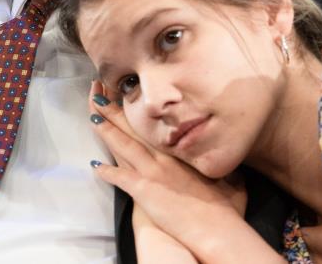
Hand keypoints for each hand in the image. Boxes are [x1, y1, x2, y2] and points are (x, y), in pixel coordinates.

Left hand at [88, 82, 257, 261]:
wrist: (217, 229)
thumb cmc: (226, 207)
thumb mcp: (229, 177)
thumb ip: (222, 164)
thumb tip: (228, 155)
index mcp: (181, 152)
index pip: (154, 125)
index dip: (139, 108)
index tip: (128, 93)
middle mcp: (164, 157)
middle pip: (134, 128)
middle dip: (115, 109)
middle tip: (99, 92)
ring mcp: (152, 173)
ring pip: (123, 146)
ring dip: (106, 131)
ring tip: (93, 116)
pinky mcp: (144, 191)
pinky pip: (120, 178)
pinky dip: (106, 172)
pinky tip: (95, 166)